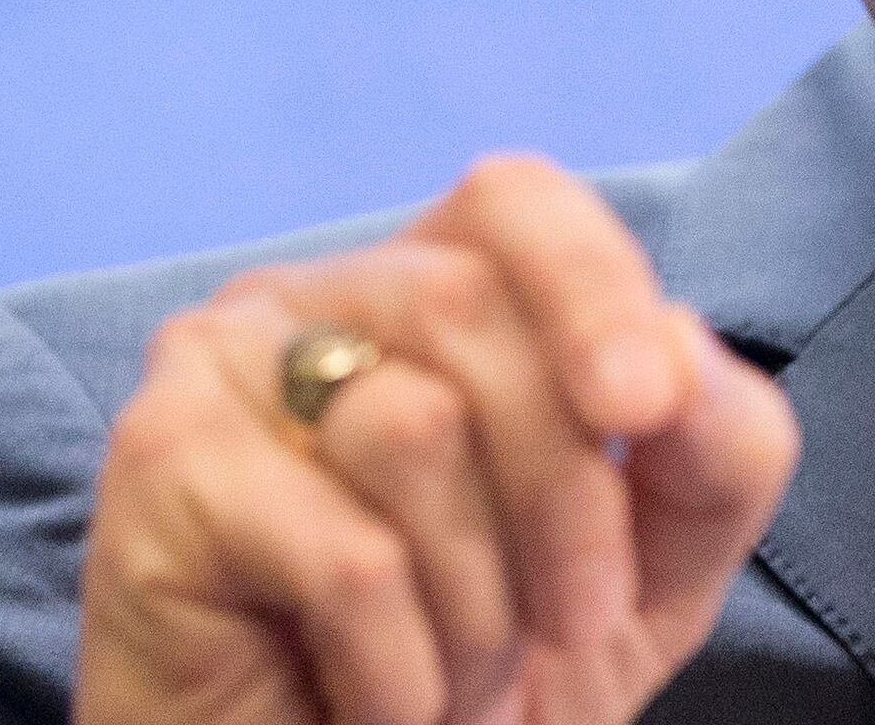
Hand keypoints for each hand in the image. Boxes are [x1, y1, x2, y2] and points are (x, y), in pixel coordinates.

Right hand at [75, 156, 800, 724]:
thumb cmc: (478, 675)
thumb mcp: (653, 564)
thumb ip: (716, 448)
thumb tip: (682, 354)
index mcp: (426, 290)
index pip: (513, 200)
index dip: (593, 285)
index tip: (648, 414)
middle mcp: (309, 300)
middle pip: (472, 308)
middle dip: (565, 493)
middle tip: (572, 625)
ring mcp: (217, 371)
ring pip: (410, 426)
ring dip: (477, 602)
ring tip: (449, 677)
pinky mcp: (158, 470)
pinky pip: (347, 554)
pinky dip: (402, 667)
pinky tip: (374, 706)